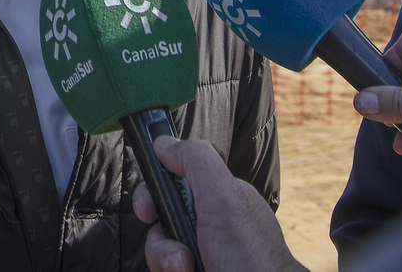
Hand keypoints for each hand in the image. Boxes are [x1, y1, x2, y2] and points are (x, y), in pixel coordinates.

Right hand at [132, 136, 304, 271]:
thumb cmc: (252, 257)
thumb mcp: (224, 197)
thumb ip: (195, 161)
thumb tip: (163, 142)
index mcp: (217, 199)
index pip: (172, 182)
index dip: (154, 194)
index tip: (149, 210)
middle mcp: (208, 225)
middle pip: (160, 220)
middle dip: (160, 237)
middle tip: (176, 250)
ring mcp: (202, 252)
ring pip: (159, 249)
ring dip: (166, 260)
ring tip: (188, 268)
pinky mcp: (194, 269)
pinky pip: (165, 267)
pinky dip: (169, 270)